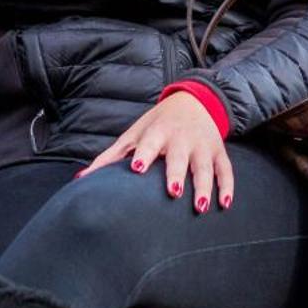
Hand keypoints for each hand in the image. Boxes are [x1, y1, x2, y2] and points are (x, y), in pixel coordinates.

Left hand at [78, 91, 234, 213]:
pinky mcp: (219, 152)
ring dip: (204, 186)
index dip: (143, 154)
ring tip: (201, 206)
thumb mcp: (134, 134)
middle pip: (178, 157)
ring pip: (204, 166)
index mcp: (157, 132)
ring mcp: (202, 145)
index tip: (137, 168)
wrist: (194, 101)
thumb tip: (80, 179)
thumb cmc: (156, 124)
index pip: (149, 143)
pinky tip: (225, 204)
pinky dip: (227, 186)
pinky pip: (226, 170)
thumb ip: (110, 157)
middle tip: (173, 192)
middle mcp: (180, 138)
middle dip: (176, 173)